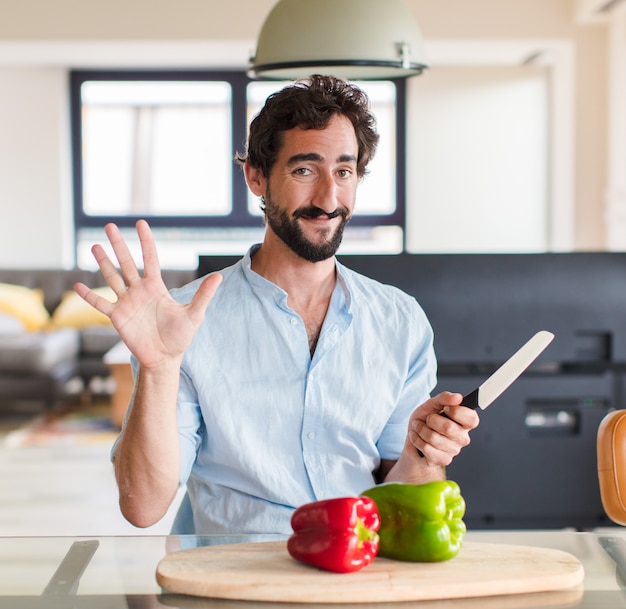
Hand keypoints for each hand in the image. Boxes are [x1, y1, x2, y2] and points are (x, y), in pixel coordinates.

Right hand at [74, 220, 221, 368]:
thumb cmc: (180, 336)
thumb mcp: (195, 314)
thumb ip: (204, 295)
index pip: (150, 258)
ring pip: (112, 278)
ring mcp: (126, 302)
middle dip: (118, 245)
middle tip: (109, 226)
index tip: (140, 223)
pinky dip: (89, 296)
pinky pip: (100, 304)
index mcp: (156, 287)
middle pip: (127, 263)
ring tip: (94, 246)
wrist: (165, 357)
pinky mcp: (117, 317)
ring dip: (103, 263)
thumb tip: (219, 276)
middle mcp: (139, 291)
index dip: (146, 241)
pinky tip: (77, 285)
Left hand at [406, 392, 478, 466]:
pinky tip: (417, 437)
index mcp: (465, 422)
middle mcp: (463, 437)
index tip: (445, 408)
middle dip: (431, 420)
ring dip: (420, 430)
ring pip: (434, 438)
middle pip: (448, 428)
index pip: (471, 419)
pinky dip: (417, 440)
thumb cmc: (425, 420)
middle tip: (427, 419)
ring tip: (418, 427)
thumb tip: (458, 397)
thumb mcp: (432, 404)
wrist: (412, 436)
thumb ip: (444, 398)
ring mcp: (454, 450)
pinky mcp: (443, 460)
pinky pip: (427, 449)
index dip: (456, 412)